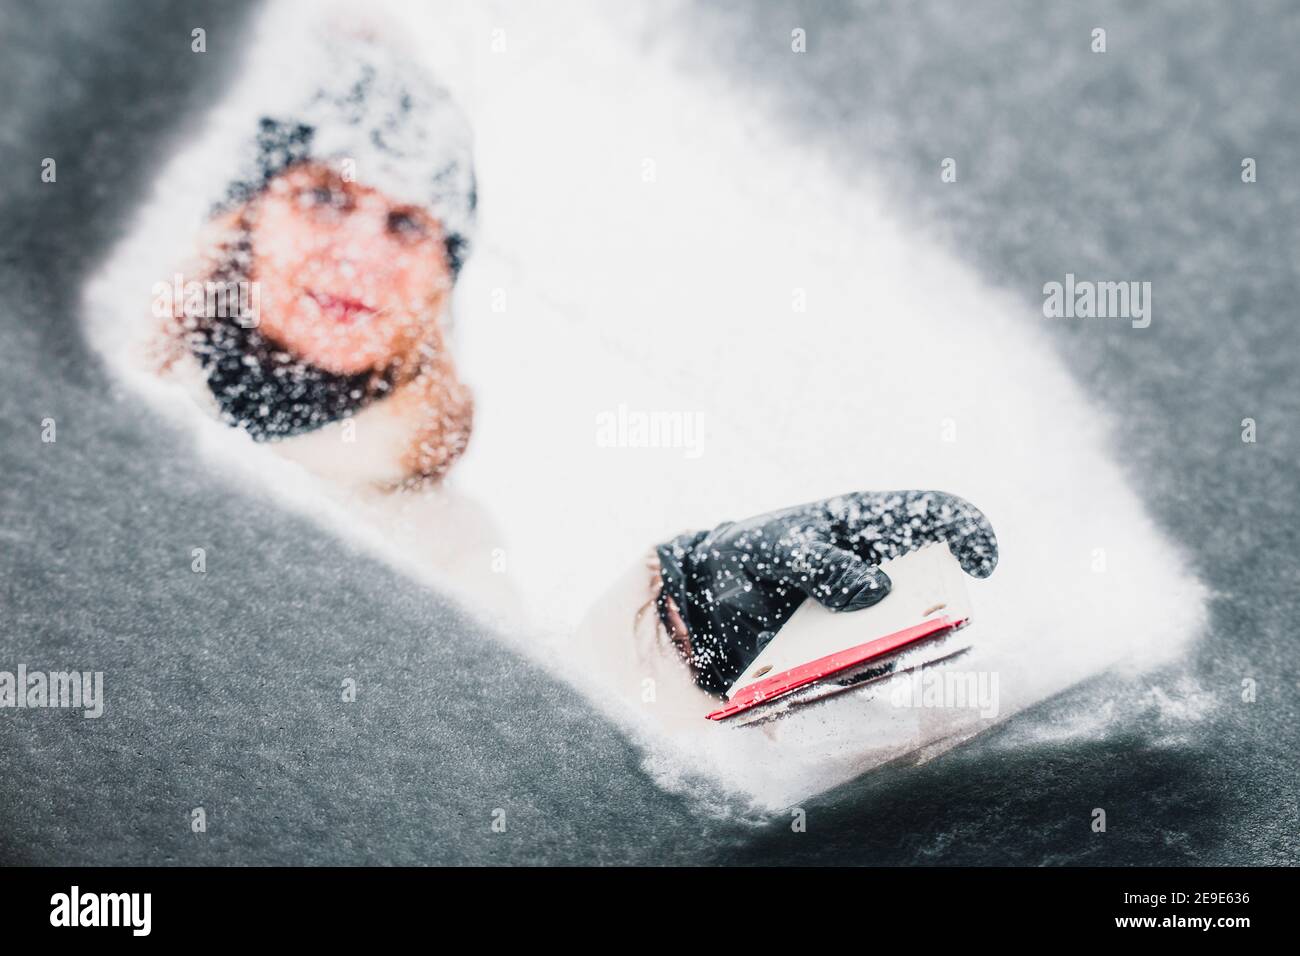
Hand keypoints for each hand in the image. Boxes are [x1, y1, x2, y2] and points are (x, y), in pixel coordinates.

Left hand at [655, 490, 997, 693]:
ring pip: (907, 637)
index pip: (933, 516)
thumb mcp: (776, 549)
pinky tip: (839, 679)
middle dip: (943, 604)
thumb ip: (822, 564)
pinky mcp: (844, 658)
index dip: (969, 532)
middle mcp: (876, 575)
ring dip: (904, 649)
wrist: (699, 605)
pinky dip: (865, 679)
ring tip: (886, 653)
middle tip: (934, 619)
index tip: (982, 561)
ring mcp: (864, 620)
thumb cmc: (745, 558)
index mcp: (865, 527)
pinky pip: (868, 672)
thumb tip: (877, 589)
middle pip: (932, 587)